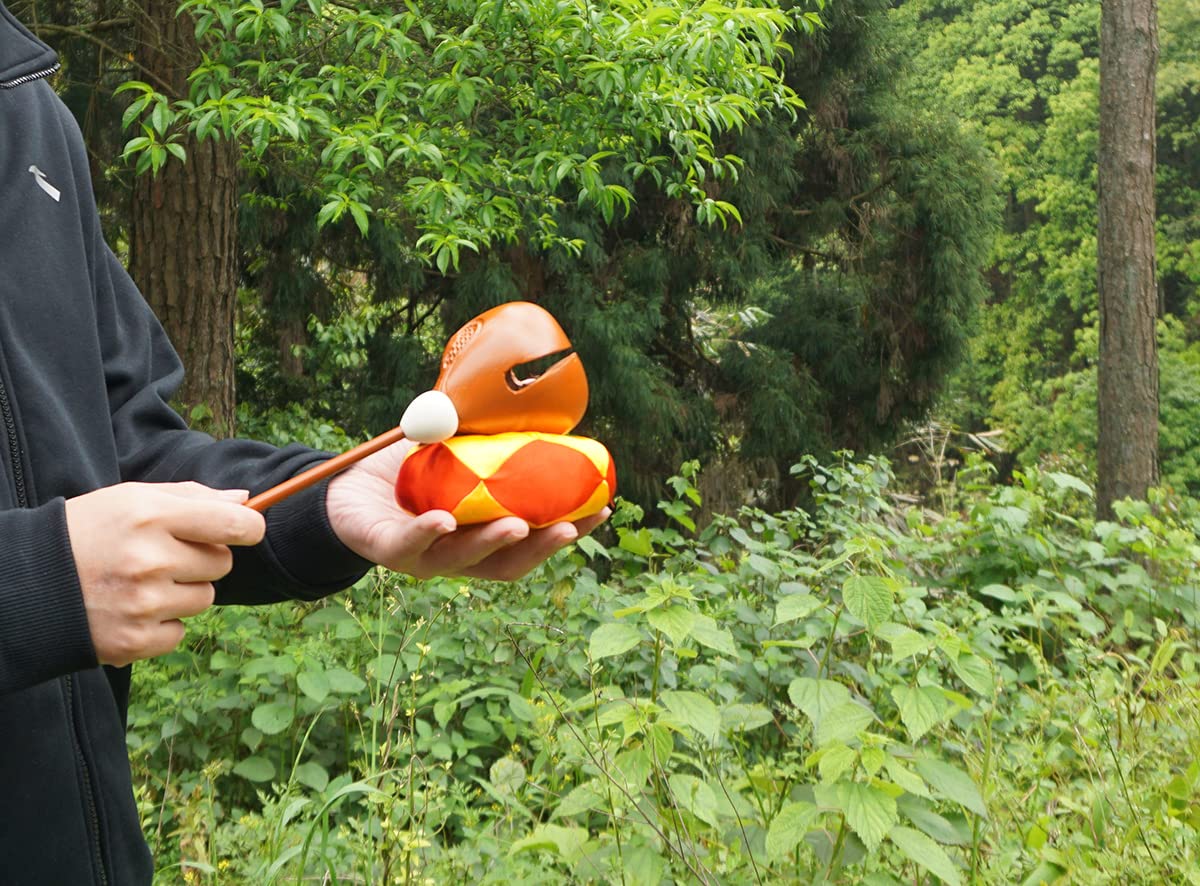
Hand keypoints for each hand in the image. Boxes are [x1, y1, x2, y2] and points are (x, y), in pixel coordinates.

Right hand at [65, 482, 265, 666]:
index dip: (249, 527)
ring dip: (184, 591)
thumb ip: (193, 497)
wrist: (29, 581)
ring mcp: (143, 603)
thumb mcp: (133, 498)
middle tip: (165, 555)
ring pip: (205, 598)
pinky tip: (132, 609)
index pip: (233, 524)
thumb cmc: (91, 532)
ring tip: (142, 582)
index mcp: (151, 516)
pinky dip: (163, 623)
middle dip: (203, 559)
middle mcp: (149, 560)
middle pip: (222, 563)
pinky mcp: (135, 640)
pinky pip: (180, 631)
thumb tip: (246, 501)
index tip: (247, 529)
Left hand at [326, 438, 608, 580]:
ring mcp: (423, 557)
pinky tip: (444, 521)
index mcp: (481, 536)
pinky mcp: (386, 549)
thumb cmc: (404, 470)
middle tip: (568, 527)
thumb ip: (488, 437)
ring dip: (491, 544)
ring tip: (516, 526)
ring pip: (462, 560)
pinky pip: (409, 545)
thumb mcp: (454, 449)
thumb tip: (533, 400)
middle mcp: (458, 555)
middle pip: (507, 564)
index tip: (602, 510)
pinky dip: (428, 533)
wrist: (345, 484)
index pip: (533, 541)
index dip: (569, 532)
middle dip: (540, 548)